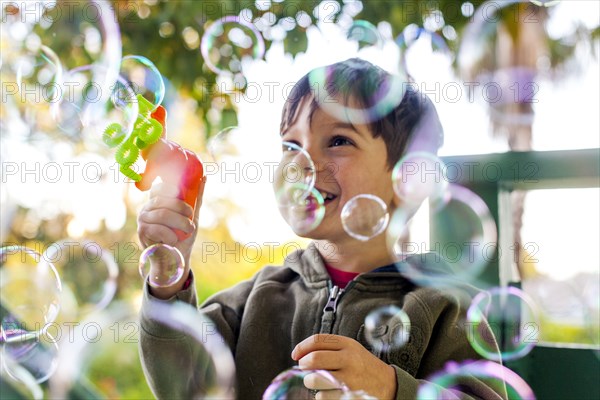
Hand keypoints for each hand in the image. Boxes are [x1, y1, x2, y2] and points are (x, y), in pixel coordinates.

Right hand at [137, 176, 206, 298]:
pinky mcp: (142, 231)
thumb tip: (204, 178)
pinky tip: (173, 240)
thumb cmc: (183, 236)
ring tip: (187, 231)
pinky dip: (170, 235)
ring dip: (179, 223)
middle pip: (164, 201)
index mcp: (158, 201)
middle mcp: (148, 207)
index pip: (159, 187)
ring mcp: (143, 218)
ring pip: (162, 214)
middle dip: (182, 210)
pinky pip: (158, 228)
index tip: (185, 202)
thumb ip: (196, 198)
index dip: (171, 189)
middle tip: (191, 220)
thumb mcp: (192, 216)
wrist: (176, 258)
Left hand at [291, 334, 396, 399]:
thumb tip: (300, 354)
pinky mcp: (349, 396)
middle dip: (303, 365)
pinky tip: (329, 392)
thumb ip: (329, 348)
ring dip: (311, 382)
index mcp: (348, 345)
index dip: (301, 347)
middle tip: (305, 369)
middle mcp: (349, 360)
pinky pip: (322, 397)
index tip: (296, 355)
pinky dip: (321, 395)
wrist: (389, 385)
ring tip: (317, 382)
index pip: (318, 340)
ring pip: (314, 380)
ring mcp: (349, 379)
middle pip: (313, 359)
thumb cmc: (363, 366)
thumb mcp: (351, 350)